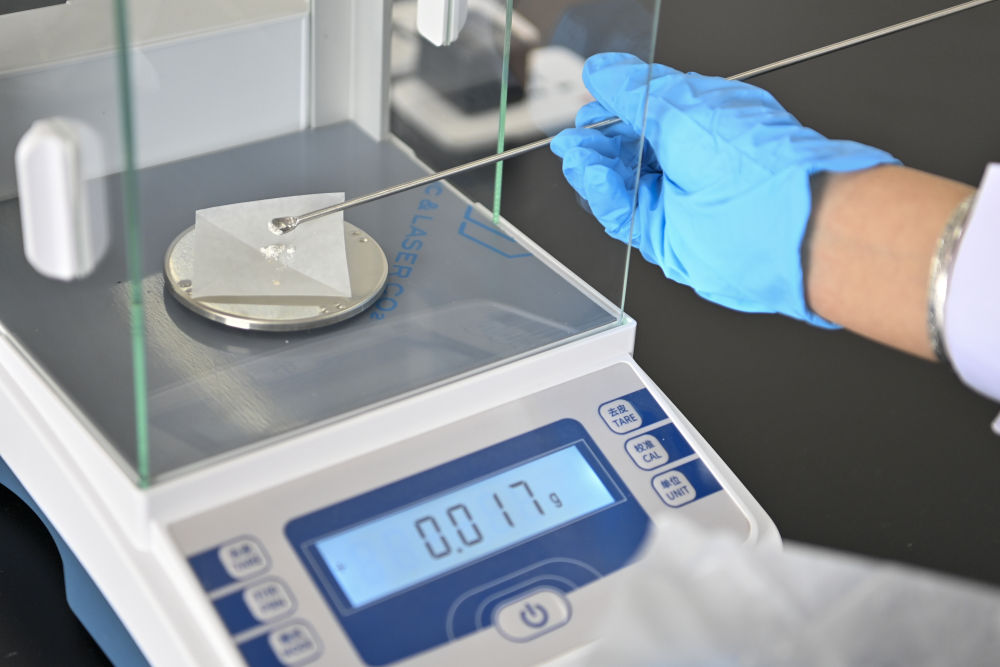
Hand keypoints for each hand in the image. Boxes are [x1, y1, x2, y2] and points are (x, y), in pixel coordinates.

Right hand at [550, 52, 898, 325]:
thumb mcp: (679, 107)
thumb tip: (602, 71)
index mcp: (701, 121)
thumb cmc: (751, 162)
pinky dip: (603, 194)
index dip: (612, 106)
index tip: (588, 101)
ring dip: (594, 166)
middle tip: (574, 134)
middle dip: (596, 139)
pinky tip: (592, 176)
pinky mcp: (664, 236)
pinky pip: (623, 214)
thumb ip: (632, 91)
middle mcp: (689, 160)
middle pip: (627, 149)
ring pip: (620, 182)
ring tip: (576, 153)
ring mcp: (677, 198)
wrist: (778, 224)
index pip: (645, 110)